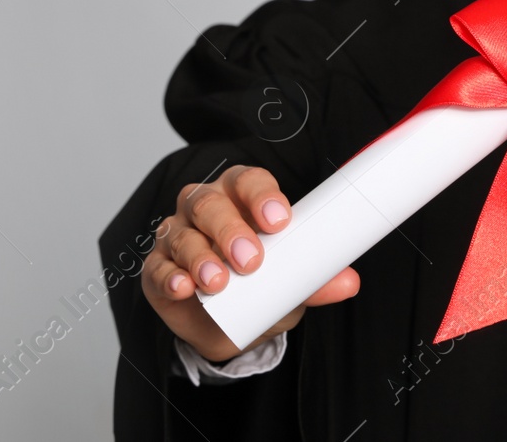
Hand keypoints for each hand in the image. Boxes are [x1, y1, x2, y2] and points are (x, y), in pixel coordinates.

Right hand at [142, 164, 359, 363]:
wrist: (225, 325)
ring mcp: (176, 235)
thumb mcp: (290, 284)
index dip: (262, 195)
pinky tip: (183, 287)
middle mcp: (204, 207)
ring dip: (200, 257)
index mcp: (241, 197)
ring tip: (218, 283)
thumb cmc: (259, 284)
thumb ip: (314, 280)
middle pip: (210, 203)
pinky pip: (158, 267)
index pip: (249, 181)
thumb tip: (350, 282)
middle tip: (250, 260)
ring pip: (181, 233)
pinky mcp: (156, 268)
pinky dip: (170, 277)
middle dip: (230, 230)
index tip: (279, 220)